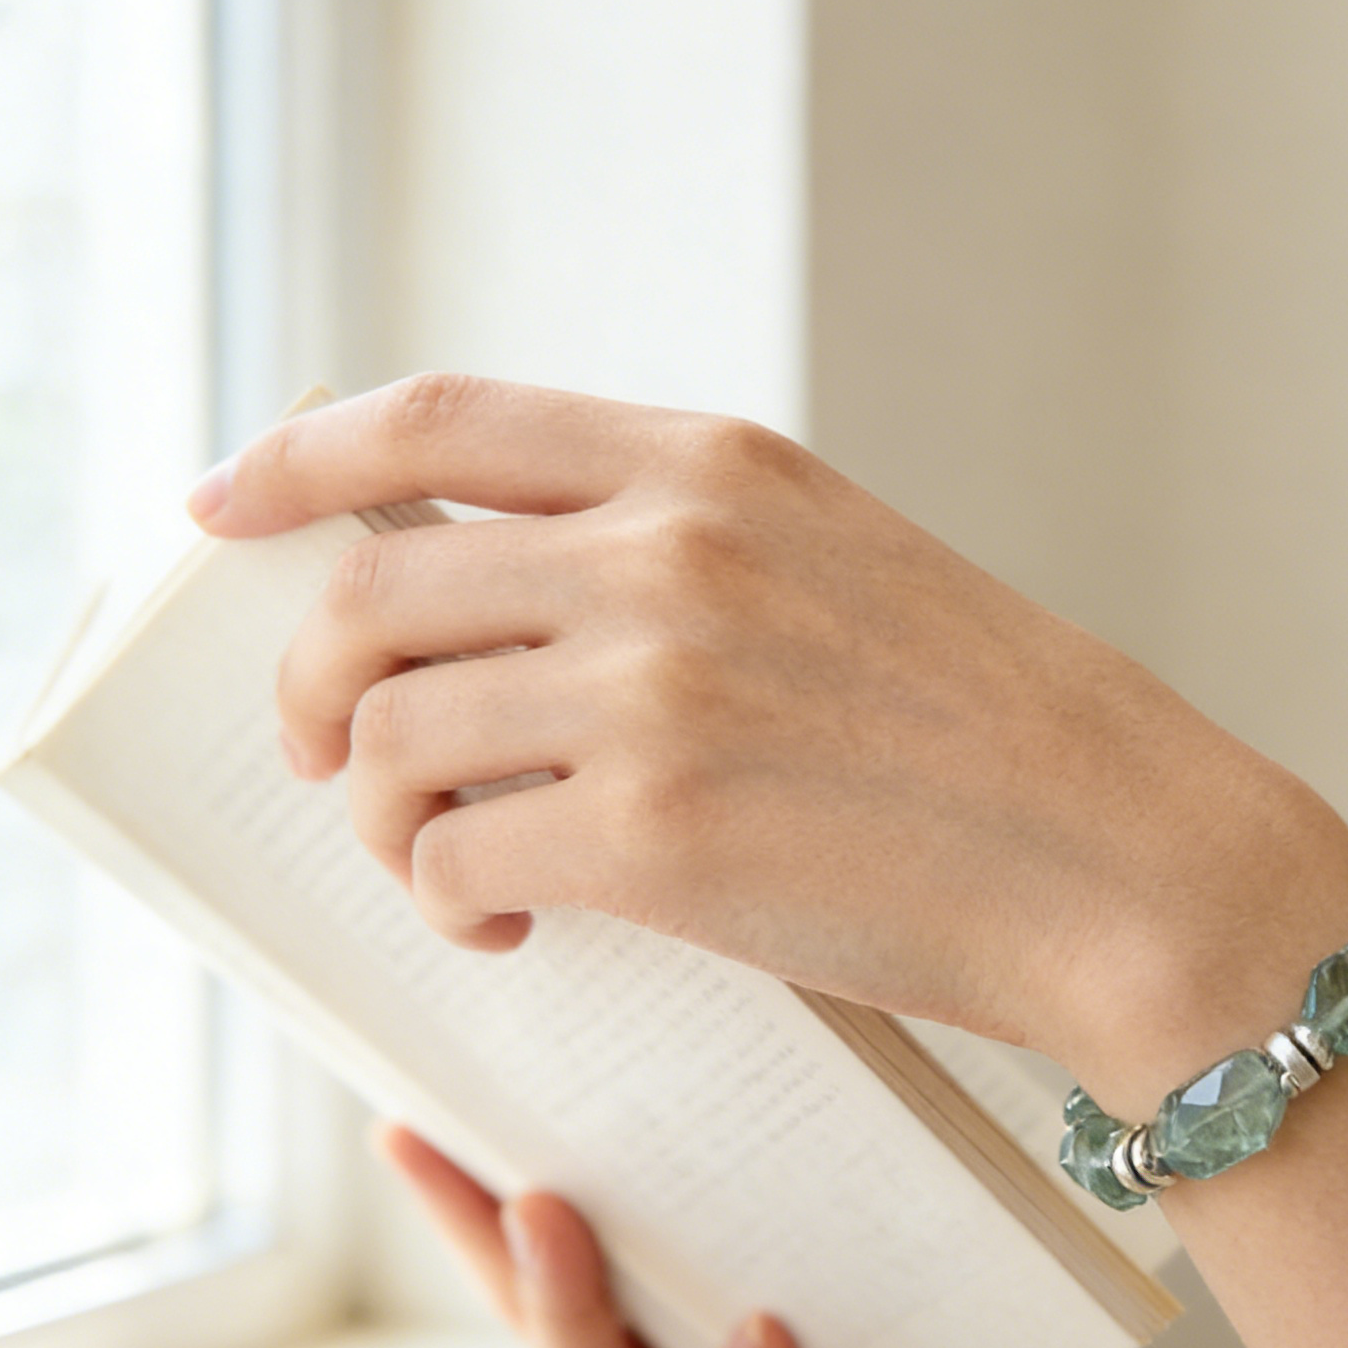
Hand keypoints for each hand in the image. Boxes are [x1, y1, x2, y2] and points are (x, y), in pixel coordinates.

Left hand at [188, 374, 1347, 1098]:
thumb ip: (676, 550)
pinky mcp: (656, 839)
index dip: (300, 457)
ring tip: (448, 869)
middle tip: (328, 756)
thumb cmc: (994, 728)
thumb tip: (493, 602)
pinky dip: (448, 903)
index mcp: (713, 466)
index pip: (436, 419)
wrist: (1120, 855)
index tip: (227, 504)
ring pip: (390, 737)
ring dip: (383, 817)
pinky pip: (454, 861)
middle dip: (309, 685)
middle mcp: (664, 554)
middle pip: (370, 592)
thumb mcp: (837, 565)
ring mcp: (654, 692)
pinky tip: (510, 928)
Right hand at [373, 1120, 1238, 1347]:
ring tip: (555, 1216)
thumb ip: (865, 1188)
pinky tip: (760, 1344)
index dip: (498, 1195)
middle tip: (453, 1144)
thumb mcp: (940, 1266)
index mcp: (719, 1338)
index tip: (429, 1110)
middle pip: (562, 1324)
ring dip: (575, 1308)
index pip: (596, 1259)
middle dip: (490, 1235)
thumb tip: (828, 1019)